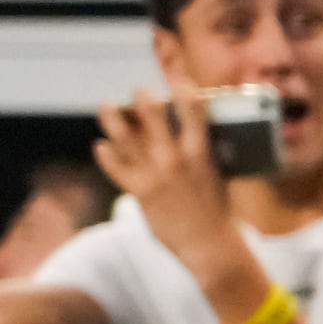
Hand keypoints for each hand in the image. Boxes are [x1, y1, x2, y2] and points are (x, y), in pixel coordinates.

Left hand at [93, 82, 249, 298]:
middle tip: (139, 92)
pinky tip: (101, 146)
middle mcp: (175, 159)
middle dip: (143, 98)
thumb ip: (208, 156)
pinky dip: (106, 156)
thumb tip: (204, 140)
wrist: (208, 243)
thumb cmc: (219, 211)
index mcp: (200, 152)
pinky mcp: (140, 192)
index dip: (183, 89)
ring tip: (107, 105)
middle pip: (152, 115)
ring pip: (125, 138)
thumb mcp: (220, 176)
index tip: (177, 80)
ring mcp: (155, 174)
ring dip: (113, 118)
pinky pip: (116, 169)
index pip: (192, 109)